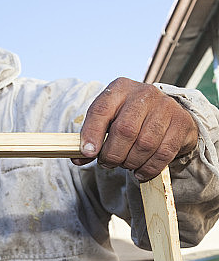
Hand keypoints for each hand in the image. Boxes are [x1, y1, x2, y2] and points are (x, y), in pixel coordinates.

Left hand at [71, 77, 198, 180]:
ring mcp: (166, 106)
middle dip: (112, 154)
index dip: (92, 134)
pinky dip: (148, 168)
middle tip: (107, 163)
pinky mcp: (182, 123)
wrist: (166, 113)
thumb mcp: (108, 120)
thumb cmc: (129, 118)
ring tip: (124, 164)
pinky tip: (139, 172)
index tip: (88, 154)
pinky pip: (163, 153)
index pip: (100, 110)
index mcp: (119, 89)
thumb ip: (92, 137)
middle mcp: (144, 93)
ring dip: (130, 162)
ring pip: (144, 144)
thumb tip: (77, 158)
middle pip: (124, 130)